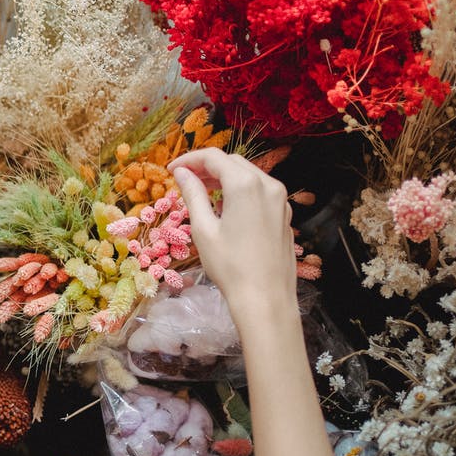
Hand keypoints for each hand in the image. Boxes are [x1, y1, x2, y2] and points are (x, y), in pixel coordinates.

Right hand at [168, 148, 295, 324]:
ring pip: (249, 175)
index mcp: (245, 185)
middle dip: (206, 166)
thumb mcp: (203, 229)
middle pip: (233, 162)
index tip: (171, 170)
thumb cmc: (230, 265)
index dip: (189, 159)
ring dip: (224, 177)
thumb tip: (181, 173)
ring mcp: (280, 199)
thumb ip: (192, 194)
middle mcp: (268, 184)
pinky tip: (226, 207)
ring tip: (202, 192)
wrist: (266, 298)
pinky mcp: (284, 214)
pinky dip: (240, 190)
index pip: (213, 158)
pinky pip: (260, 191)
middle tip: (183, 180)